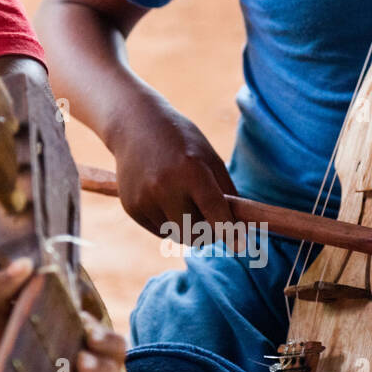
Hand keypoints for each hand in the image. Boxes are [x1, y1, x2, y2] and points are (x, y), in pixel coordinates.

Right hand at [109, 97, 239, 247]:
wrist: (134, 125)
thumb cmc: (181, 141)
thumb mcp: (209, 157)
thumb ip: (225, 192)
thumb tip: (237, 229)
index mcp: (192, 170)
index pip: (215, 212)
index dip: (229, 232)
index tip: (240, 245)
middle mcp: (165, 187)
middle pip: (195, 235)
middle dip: (208, 234)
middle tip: (213, 223)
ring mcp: (145, 199)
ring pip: (177, 235)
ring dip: (187, 226)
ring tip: (183, 199)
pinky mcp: (131, 208)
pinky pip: (160, 230)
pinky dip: (168, 222)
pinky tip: (164, 198)